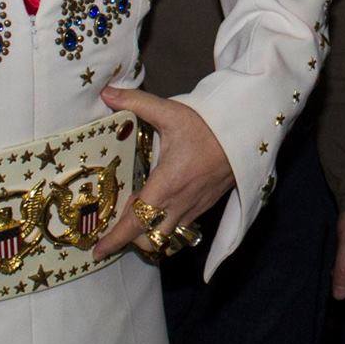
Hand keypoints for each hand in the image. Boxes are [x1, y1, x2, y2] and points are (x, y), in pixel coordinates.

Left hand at [94, 87, 234, 259]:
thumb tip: (106, 92)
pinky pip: (182, 227)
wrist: (247, 131)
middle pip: (150, 241)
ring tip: (139, 214)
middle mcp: (180, 203)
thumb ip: (136, 102)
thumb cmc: (208, 124)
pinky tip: (162, 205)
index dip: (115, 240)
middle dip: (130, 239)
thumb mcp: (170, 112)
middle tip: (118, 221)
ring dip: (150, 233)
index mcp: (166, 185)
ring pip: (168, 237)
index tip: (98, 251)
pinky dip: (167, 225)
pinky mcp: (206, 205)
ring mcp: (195, 207)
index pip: (135, 223)